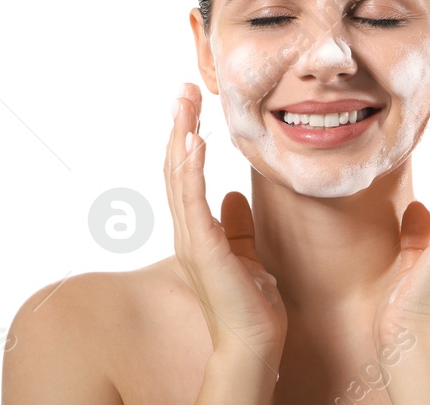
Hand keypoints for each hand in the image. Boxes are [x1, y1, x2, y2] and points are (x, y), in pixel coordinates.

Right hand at [165, 83, 286, 375]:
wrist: (254, 341)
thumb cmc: (251, 302)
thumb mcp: (246, 253)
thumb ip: (237, 225)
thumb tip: (234, 195)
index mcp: (198, 229)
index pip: (186, 174)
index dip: (186, 137)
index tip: (191, 104)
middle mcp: (188, 230)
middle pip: (176, 167)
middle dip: (179, 125)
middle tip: (182, 89)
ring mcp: (192, 238)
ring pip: (179, 177)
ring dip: (181, 136)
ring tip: (183, 102)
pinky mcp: (203, 248)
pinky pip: (193, 201)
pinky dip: (192, 168)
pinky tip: (195, 141)